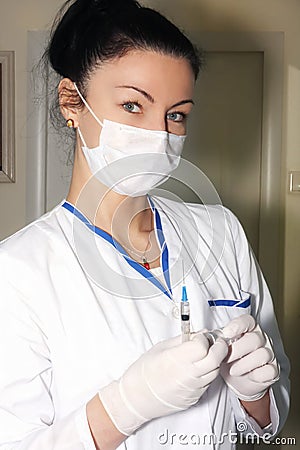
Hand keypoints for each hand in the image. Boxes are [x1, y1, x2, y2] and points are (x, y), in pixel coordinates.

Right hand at [99, 333, 227, 434]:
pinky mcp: (195, 398)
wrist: (136, 399)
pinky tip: (198, 368)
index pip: (202, 345)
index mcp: (176, 360)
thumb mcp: (160, 348)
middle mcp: (187, 375)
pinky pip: (208, 382)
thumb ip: (183, 339)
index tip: (199, 336)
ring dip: (215, 360)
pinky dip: (208, 372)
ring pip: (215, 371)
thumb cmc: (144, 372)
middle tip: (214, 341)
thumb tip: (201, 333)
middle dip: (219, 346)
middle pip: (215, 358)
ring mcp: (193, 389)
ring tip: (205, 354)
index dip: (203, 337)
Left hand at [220, 314, 279, 400]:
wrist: (238, 380)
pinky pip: (269, 370)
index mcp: (249, 329)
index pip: (248, 320)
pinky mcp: (273, 370)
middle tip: (225, 358)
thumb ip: (219, 340)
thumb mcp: (222, 348)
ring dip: (244, 364)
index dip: (238, 325)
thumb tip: (208, 336)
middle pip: (255, 338)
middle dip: (237, 350)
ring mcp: (270, 353)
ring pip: (263, 354)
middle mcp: (262, 338)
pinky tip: (247, 376)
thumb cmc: (230, 359)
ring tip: (232, 370)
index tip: (226, 333)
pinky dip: (257, 374)